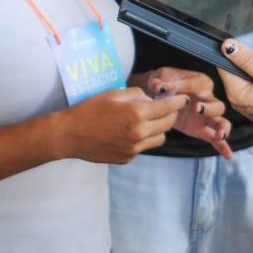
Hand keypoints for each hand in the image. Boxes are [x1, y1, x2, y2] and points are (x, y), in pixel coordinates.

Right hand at [56, 88, 185, 164]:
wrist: (70, 135)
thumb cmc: (89, 110)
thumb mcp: (112, 94)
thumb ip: (135, 94)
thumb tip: (149, 99)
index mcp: (136, 114)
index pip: (167, 108)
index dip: (178, 102)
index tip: (183, 99)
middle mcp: (138, 133)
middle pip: (167, 125)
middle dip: (170, 115)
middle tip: (166, 109)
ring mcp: (133, 149)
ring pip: (159, 139)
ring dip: (158, 129)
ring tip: (147, 121)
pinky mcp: (127, 158)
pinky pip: (143, 147)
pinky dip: (142, 139)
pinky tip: (129, 132)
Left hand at [134, 67, 232, 158]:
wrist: (161, 95)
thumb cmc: (165, 83)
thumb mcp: (162, 78)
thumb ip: (160, 82)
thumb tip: (157, 85)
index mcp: (200, 82)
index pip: (196, 85)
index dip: (184, 87)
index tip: (166, 89)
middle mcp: (208, 99)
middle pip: (217, 105)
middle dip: (209, 108)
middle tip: (197, 109)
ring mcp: (207, 116)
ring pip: (221, 121)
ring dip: (222, 127)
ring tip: (219, 134)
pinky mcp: (203, 129)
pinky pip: (215, 139)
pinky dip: (223, 146)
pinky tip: (228, 155)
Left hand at [213, 38, 252, 164]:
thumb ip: (247, 59)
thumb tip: (227, 45)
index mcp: (236, 94)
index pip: (222, 64)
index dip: (234, 52)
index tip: (250, 50)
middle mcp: (238, 101)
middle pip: (234, 70)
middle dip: (250, 62)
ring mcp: (249, 105)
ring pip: (247, 77)